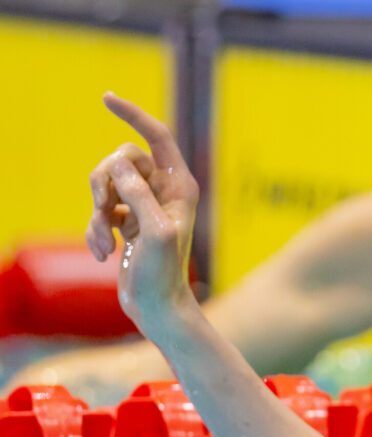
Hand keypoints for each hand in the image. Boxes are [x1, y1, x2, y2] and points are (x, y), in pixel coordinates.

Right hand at [86, 93, 199, 333]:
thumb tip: (118, 166)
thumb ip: (138, 195)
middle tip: (105, 210)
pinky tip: (104, 254)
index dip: (133, 115)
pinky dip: (95, 230)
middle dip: (104, 183)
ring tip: (106, 241)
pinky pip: (99, 209)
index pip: (157, 136)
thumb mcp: (154, 231)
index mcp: (181, 185)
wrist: (156, 306)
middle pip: (120, 159)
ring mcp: (144, 205)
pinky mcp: (127, 221)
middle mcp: (165, 190)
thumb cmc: (163, 273)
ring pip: (105, 184)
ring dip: (97, 212)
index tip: (106, 98)